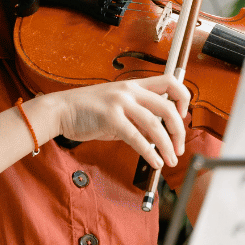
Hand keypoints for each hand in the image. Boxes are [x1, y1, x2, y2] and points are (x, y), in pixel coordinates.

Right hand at [45, 75, 189, 168]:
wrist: (61, 110)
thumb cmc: (89, 110)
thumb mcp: (118, 107)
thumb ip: (139, 117)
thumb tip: (158, 135)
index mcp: (134, 85)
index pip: (170, 82)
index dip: (183, 99)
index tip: (183, 116)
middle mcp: (130, 91)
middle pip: (168, 107)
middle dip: (179, 131)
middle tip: (179, 148)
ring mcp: (120, 103)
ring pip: (155, 125)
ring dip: (167, 146)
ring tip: (170, 160)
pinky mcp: (110, 118)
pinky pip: (137, 138)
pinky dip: (150, 152)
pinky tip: (155, 162)